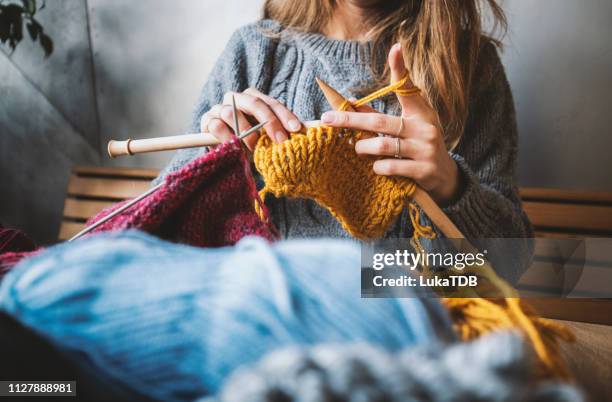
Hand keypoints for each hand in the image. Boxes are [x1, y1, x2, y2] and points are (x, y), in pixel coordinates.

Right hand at [200, 88, 301, 149]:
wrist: (227, 153)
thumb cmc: (251, 142)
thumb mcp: (267, 136)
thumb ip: (281, 130)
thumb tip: (303, 131)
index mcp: (253, 98)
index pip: (271, 102)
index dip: (285, 115)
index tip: (296, 129)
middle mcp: (235, 98)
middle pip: (253, 103)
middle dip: (269, 122)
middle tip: (279, 141)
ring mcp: (219, 108)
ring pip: (232, 112)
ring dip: (246, 132)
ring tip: (254, 148)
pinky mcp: (207, 120)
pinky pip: (217, 126)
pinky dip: (228, 138)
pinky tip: (236, 149)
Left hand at [320, 43, 461, 205]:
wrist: (446, 176)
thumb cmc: (419, 145)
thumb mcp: (406, 127)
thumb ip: (380, 116)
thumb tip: (351, 101)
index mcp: (421, 113)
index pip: (408, 88)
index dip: (401, 69)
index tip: (395, 48)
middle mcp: (424, 128)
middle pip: (380, 121)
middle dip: (350, 119)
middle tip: (328, 119)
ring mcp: (425, 149)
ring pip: (382, 145)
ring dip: (363, 147)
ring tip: (357, 148)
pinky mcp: (423, 170)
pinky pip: (390, 166)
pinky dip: (377, 167)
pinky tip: (375, 167)